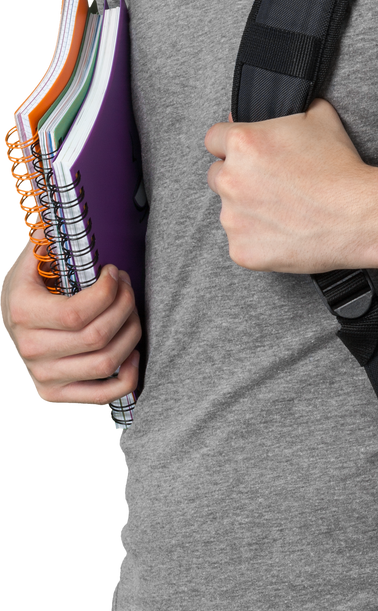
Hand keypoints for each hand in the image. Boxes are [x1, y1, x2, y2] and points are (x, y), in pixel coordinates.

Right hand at [0, 241, 141, 406]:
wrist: (10, 327)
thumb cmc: (28, 288)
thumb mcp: (29, 260)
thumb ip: (46, 239)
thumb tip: (61, 214)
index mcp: (22, 313)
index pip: (78, 312)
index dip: (108, 292)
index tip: (114, 273)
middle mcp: (30, 350)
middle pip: (98, 336)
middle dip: (125, 305)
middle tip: (127, 287)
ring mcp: (43, 377)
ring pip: (107, 362)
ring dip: (132, 333)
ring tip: (131, 312)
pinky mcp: (56, 395)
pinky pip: (103, 396)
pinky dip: (128, 376)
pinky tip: (132, 352)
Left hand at [204, 98, 377, 274]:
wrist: (358, 216)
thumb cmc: (340, 168)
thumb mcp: (319, 117)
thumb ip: (288, 108)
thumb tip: (277, 103)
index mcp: (243, 143)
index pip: (214, 138)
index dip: (231, 144)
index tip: (245, 154)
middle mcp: (230, 179)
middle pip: (217, 176)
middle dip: (237, 178)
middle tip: (270, 184)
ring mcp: (233, 218)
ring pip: (229, 211)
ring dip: (248, 210)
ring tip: (284, 211)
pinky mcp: (241, 250)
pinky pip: (241, 243)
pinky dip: (258, 239)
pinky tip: (285, 232)